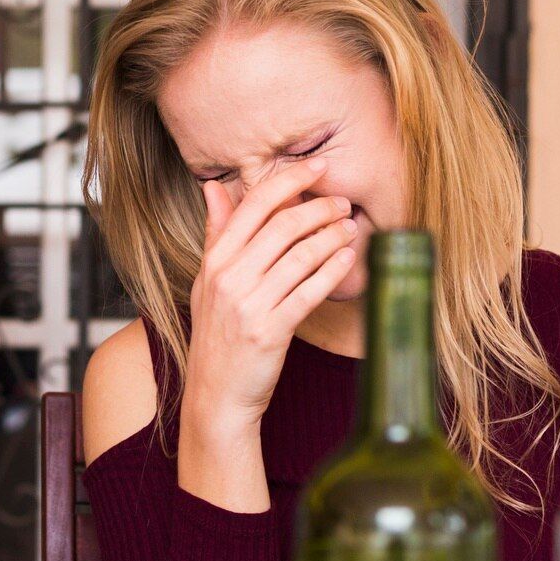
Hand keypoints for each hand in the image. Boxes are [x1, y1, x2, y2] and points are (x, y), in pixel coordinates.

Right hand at [184, 158, 360, 438]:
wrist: (216, 393)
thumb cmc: (217, 335)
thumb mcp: (208, 281)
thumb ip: (217, 233)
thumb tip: (213, 187)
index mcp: (215, 260)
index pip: (254, 205)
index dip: (289, 180)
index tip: (317, 167)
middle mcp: (229, 277)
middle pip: (282, 225)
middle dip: (320, 208)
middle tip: (343, 203)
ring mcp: (248, 304)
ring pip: (300, 255)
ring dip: (332, 236)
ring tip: (351, 228)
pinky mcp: (270, 330)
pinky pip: (308, 291)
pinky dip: (332, 271)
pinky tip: (347, 260)